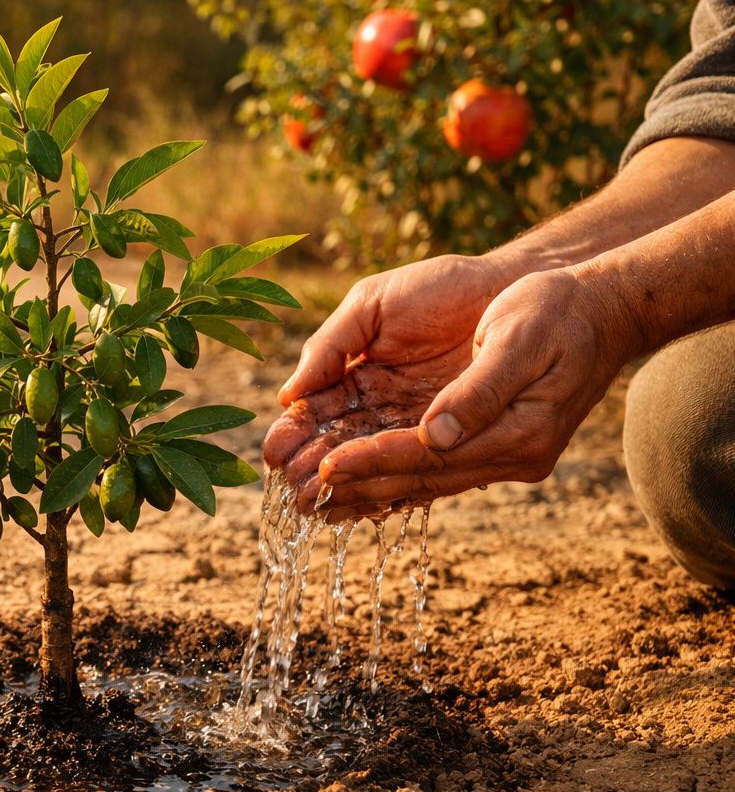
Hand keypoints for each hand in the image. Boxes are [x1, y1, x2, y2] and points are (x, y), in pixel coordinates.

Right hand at [264, 253, 514, 511]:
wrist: (515, 287)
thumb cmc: (443, 288)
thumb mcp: (373, 305)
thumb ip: (331, 345)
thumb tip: (288, 395)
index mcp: (357, 376)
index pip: (316, 412)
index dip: (294, 433)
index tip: (276, 453)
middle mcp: (383, 409)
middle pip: (339, 446)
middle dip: (313, 469)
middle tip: (294, 489)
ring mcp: (417, 428)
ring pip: (374, 465)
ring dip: (345, 485)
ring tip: (319, 503)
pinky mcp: (455, 443)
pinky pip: (421, 474)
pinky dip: (393, 490)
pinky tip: (367, 503)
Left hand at [303, 268, 636, 513]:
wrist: (600, 307)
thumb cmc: (559, 311)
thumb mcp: (522, 337)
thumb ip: (479, 388)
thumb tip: (435, 433)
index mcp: (522, 433)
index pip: (433, 457)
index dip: (377, 460)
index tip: (328, 467)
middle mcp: (511, 455)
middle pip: (420, 478)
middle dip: (356, 485)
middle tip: (297, 497)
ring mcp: (501, 454)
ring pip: (420, 480)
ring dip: (363, 489)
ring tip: (308, 501)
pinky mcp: (488, 443)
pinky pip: (429, 469)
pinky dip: (388, 476)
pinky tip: (349, 486)